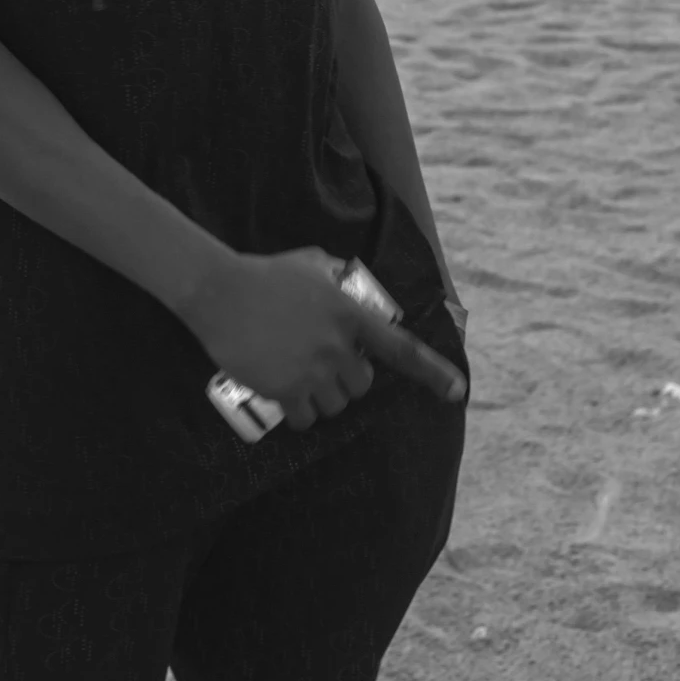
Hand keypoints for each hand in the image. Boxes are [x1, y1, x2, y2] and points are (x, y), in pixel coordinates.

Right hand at [188, 248, 467, 431]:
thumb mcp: (312, 262)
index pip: (401, 349)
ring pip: (335, 405)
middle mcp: (337, 346)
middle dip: (347, 379)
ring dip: (322, 397)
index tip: (458, 393)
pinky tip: (287, 396)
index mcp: (351, 314)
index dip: (433, 373)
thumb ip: (339, 276)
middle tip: (323, 363)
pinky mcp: (284, 389)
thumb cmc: (266, 273)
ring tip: (299, 374)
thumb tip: (351, 280)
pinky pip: (306, 419)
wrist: (221, 291)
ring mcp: (311, 370)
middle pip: (362, 385)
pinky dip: (300, 412)